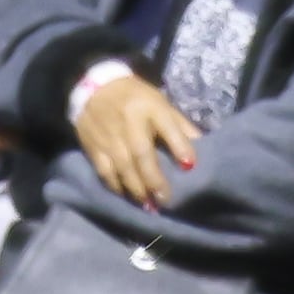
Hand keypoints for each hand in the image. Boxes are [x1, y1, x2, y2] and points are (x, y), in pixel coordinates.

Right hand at [75, 70, 198, 208]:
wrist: (94, 88)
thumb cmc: (135, 100)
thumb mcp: (160, 104)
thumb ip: (179, 127)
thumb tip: (199, 152)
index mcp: (150, 107)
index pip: (167, 126)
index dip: (179, 146)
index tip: (189, 166)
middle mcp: (129, 122)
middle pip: (141, 154)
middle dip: (154, 180)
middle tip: (165, 200)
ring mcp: (110, 137)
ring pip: (123, 168)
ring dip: (137, 190)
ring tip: (149, 205)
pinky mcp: (94, 148)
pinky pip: (105, 172)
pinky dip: (117, 187)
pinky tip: (127, 196)